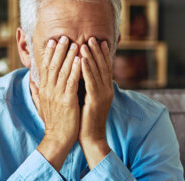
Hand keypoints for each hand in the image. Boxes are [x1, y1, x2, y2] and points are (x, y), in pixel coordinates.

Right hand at [32, 36, 81, 169]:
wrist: (57, 139)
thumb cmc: (52, 123)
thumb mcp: (41, 105)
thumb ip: (36, 92)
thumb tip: (31, 81)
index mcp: (43, 91)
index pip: (45, 68)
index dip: (49, 54)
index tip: (53, 42)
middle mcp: (48, 91)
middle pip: (52, 66)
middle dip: (59, 50)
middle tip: (64, 37)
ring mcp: (57, 95)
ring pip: (62, 71)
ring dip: (69, 56)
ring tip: (75, 43)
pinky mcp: (67, 101)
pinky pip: (72, 81)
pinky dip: (76, 69)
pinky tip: (81, 60)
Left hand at [79, 37, 113, 167]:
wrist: (90, 139)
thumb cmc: (84, 121)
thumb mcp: (85, 100)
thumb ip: (84, 87)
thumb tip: (77, 75)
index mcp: (104, 90)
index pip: (103, 68)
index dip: (100, 54)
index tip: (96, 41)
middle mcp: (106, 90)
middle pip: (102, 66)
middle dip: (97, 51)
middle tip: (92, 37)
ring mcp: (103, 95)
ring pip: (97, 71)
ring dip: (91, 56)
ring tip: (86, 43)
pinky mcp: (96, 101)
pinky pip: (91, 81)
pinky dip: (87, 69)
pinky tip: (82, 59)